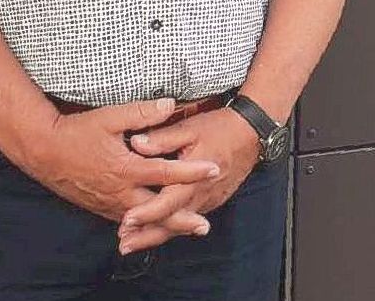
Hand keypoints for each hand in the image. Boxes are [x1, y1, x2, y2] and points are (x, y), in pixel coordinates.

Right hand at [15, 98, 221, 234]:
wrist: (43, 151)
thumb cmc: (77, 131)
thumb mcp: (110, 117)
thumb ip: (142, 112)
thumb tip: (170, 105)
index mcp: (126, 168)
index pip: (166, 173)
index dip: (192, 171)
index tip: (214, 169)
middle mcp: (120, 191)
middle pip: (157, 209)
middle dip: (182, 218)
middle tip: (204, 225)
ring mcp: (109, 203)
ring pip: (142, 220)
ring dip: (165, 226)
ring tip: (187, 229)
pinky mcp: (100, 207)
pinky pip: (126, 221)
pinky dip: (143, 226)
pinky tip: (155, 227)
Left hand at [117, 107, 262, 251]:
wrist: (251, 133)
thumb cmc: (220, 129)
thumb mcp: (189, 128)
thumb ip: (162, 138)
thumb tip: (136, 143)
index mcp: (193, 179)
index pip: (166, 203)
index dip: (146, 214)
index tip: (126, 221)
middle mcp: (201, 195)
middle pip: (172, 223)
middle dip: (147, 236)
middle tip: (124, 245)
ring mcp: (208, 200)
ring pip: (181, 225)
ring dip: (158, 234)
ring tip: (135, 242)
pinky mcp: (212, 200)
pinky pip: (190, 218)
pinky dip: (173, 227)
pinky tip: (158, 229)